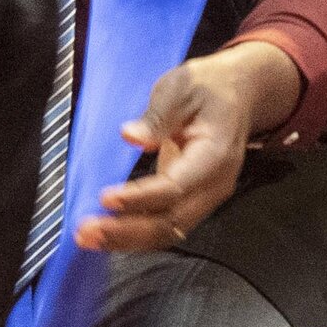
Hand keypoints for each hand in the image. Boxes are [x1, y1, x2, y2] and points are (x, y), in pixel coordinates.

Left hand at [76, 45, 289, 253]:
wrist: (240, 94)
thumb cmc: (210, 88)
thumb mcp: (182, 87)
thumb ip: (157, 115)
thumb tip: (131, 136)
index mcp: (214, 156)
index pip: (175, 188)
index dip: (139, 198)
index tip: (106, 198)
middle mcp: (213, 186)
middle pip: (171, 223)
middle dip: (127, 232)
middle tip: (87, 231)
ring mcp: (204, 197)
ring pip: (167, 231)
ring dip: (127, 239)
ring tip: (90, 238)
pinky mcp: (192, 200)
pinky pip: (165, 225)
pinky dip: (136, 234)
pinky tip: (108, 233)